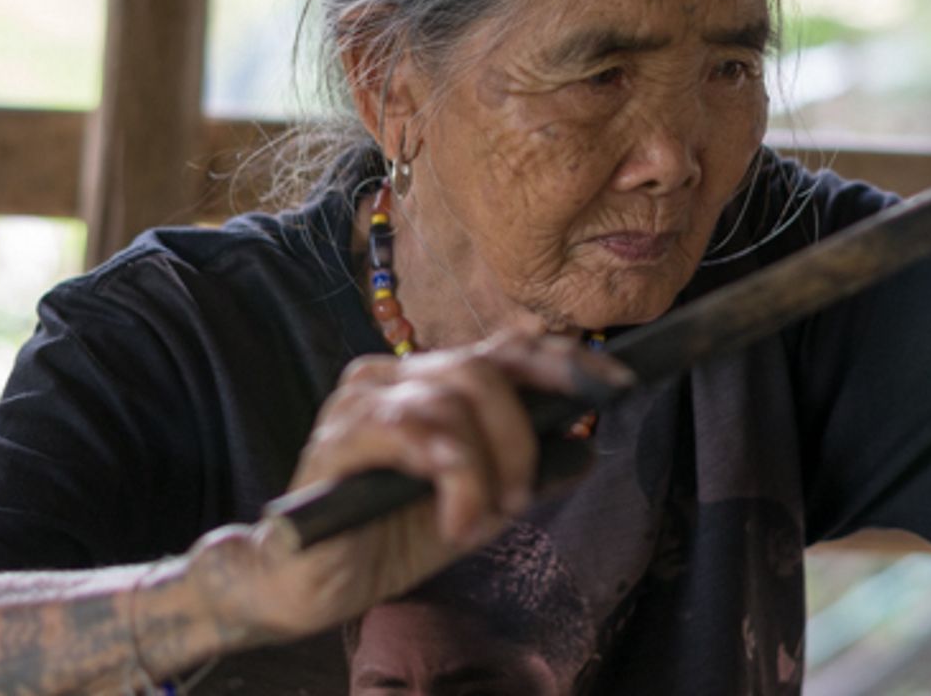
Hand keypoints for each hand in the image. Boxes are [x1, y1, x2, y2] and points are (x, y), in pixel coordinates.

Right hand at [179, 331, 632, 645]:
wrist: (313, 581)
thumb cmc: (392, 534)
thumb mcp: (481, 506)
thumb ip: (529, 474)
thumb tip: (588, 444)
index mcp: (433, 381)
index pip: (507, 349)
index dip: (564, 361)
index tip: (617, 385)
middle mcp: (397, 376)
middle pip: (483, 371)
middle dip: (520, 437)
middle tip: (519, 500)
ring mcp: (362, 401)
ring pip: (449, 402)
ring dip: (484, 467)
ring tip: (478, 519)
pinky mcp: (335, 438)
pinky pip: (406, 432)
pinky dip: (447, 470)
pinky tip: (453, 511)